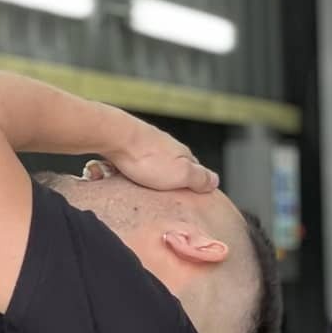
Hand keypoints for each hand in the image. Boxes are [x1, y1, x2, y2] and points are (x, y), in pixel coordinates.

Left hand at [104, 122, 218, 193]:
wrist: (115, 136)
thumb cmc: (146, 158)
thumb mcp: (181, 174)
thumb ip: (199, 178)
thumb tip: (216, 181)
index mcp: (183, 155)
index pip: (198, 171)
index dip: (197, 184)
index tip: (196, 196)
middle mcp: (168, 146)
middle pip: (178, 164)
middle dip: (177, 178)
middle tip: (174, 195)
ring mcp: (150, 143)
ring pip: (159, 161)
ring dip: (158, 173)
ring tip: (154, 187)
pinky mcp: (131, 143)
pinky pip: (140, 158)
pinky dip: (142, 167)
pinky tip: (136, 173)